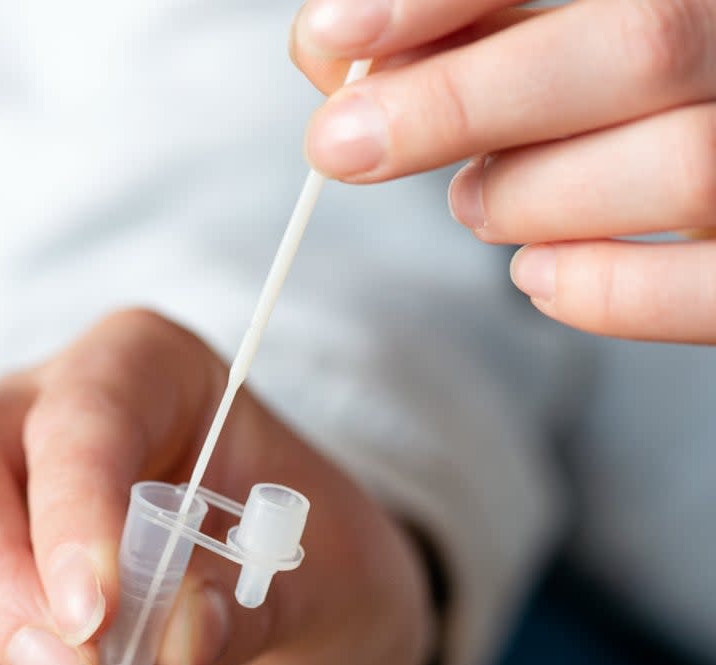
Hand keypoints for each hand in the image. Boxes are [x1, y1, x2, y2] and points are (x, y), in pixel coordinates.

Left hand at [293, 0, 715, 342]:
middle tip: (345, 145)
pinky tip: (536, 274)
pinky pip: (706, 288)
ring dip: (527, 196)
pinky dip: (601, 290)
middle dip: (461, 101)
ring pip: (677, 164)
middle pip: (642, 45)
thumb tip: (330, 48)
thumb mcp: (541, 42)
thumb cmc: (618, 103)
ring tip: (473, 202)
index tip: (336, 32)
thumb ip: (457, 36)